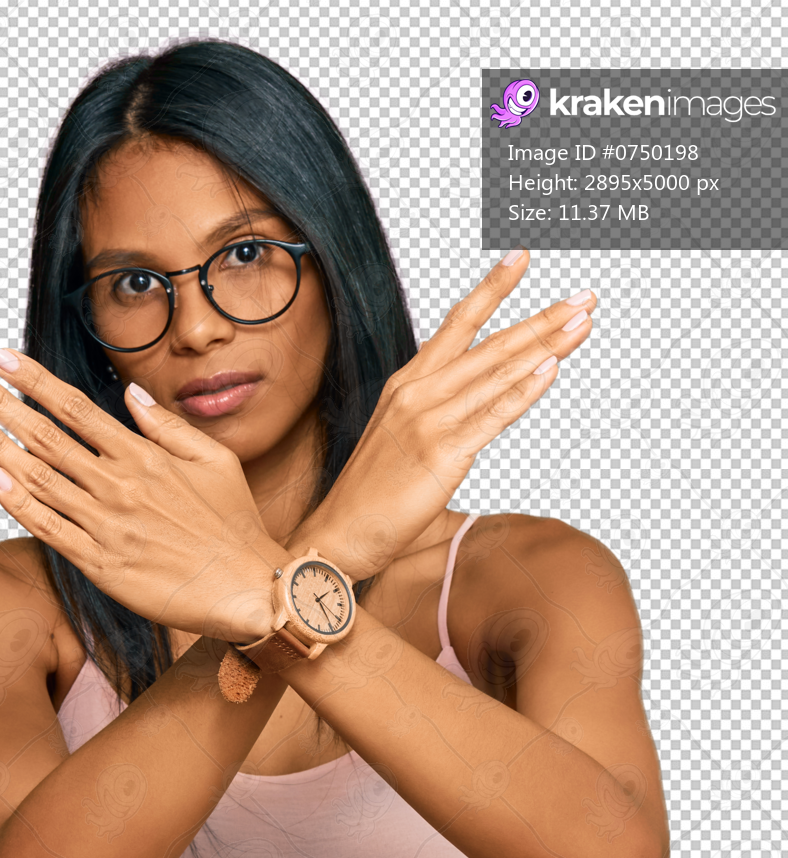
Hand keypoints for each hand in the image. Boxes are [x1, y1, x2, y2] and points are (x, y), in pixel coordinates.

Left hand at [0, 355, 284, 641]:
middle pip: (46, 436)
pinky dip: (20, 505)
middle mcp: (118, 485)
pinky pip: (51, 530)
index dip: (34, 381)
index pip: (75, 409)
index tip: (1, 358)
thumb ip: (167, 427)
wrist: (248, 590)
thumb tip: (131, 395)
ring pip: (39, 479)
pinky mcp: (101, 565)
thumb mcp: (215, 461)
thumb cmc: (235, 528)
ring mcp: (106, 525)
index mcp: (143, 456)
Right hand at [294, 251, 596, 575]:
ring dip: (545, 346)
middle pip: (490, 345)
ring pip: (497, 375)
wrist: (340, 533)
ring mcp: (430, 421)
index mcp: (408, 384)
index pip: (457, 324)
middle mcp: (419, 393)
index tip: (521, 257)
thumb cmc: (370, 496)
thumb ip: (436, 416)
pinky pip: (492, 417)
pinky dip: (523, 392)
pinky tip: (551, 369)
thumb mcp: (400, 439)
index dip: (492, 289)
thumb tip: (470, 408)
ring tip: (581, 323)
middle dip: (542, 318)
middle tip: (584, 297)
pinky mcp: (442, 455)